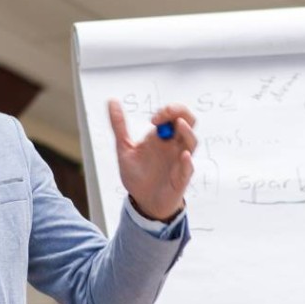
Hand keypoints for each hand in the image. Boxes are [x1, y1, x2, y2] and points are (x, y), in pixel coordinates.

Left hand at [108, 99, 197, 221]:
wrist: (142, 202)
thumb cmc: (137, 175)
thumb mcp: (124, 148)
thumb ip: (119, 125)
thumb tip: (112, 101)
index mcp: (162, 137)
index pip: (174, 114)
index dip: (167, 111)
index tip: (152, 119)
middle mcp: (174, 145)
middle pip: (188, 121)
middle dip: (180, 112)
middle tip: (165, 115)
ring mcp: (180, 160)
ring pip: (192, 141)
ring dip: (187, 132)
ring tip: (179, 124)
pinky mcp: (181, 178)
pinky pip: (188, 168)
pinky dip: (186, 161)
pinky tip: (183, 156)